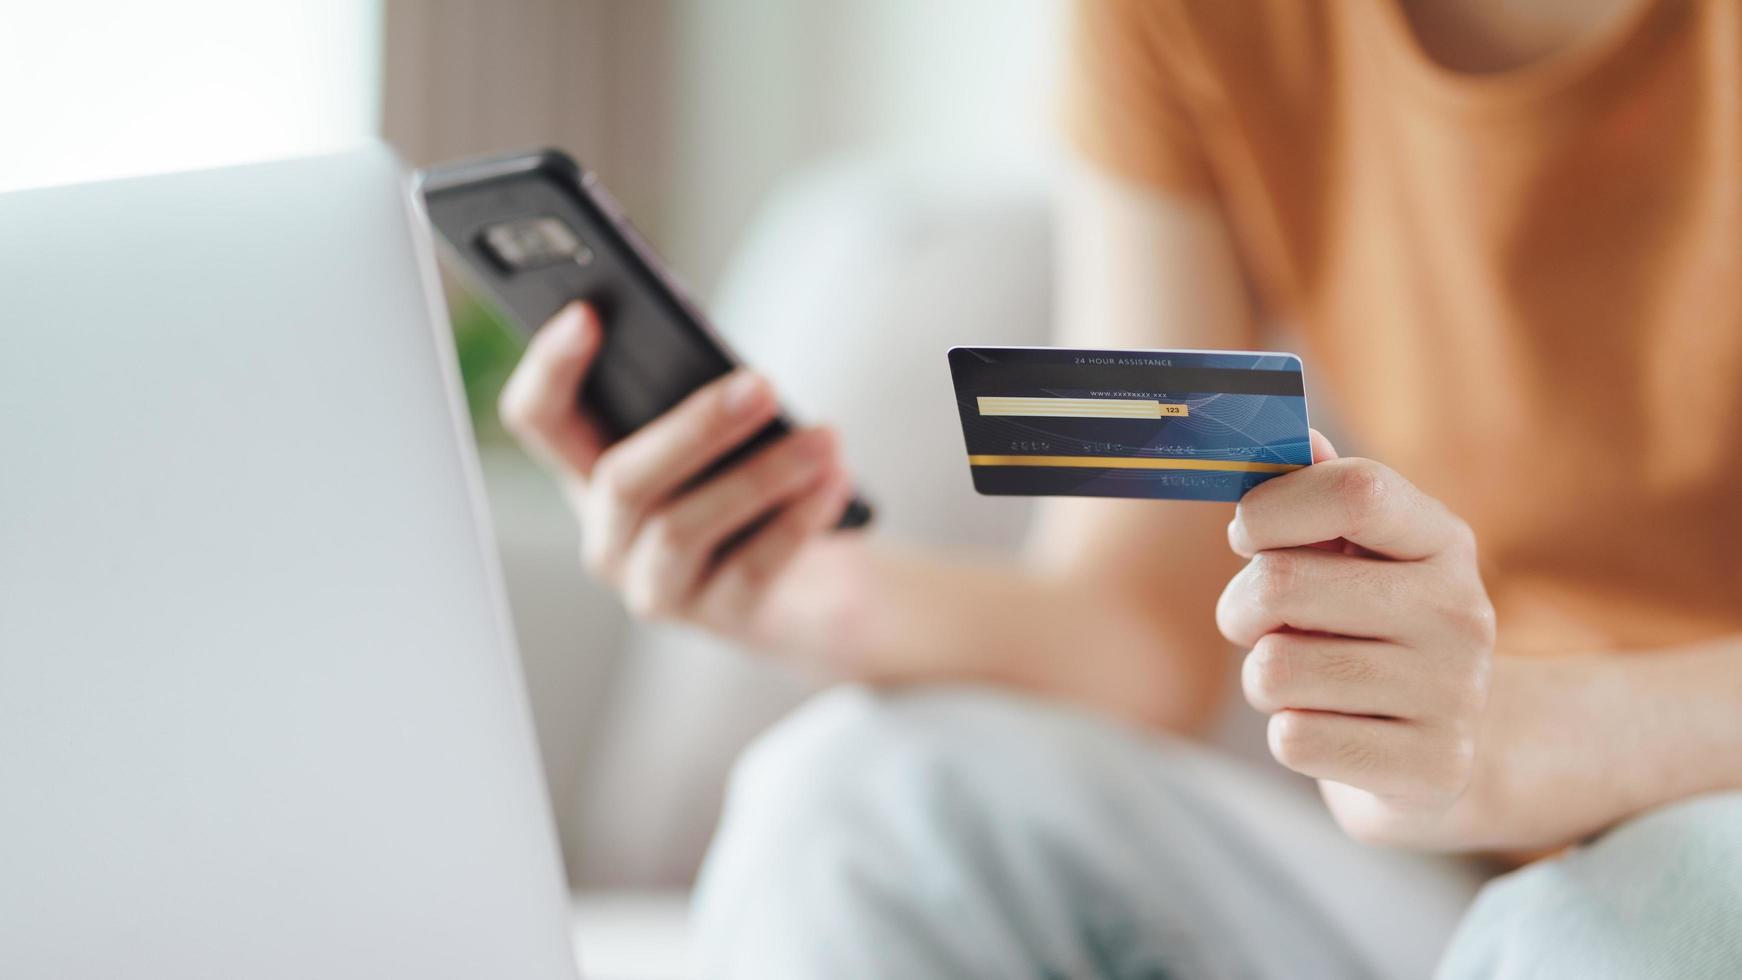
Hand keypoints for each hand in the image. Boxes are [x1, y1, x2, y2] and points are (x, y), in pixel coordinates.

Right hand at [498, 302, 859, 650]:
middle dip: (694, 427)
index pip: (539, 419)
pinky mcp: (719, 617)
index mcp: (590, 472)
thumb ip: (701, 398)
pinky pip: (752, 567)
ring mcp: (656, 585)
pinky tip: (836, 479)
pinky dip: (798, 518)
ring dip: (762, 475)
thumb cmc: (753, 481)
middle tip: (763, 385)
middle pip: (620, 480)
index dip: (550, 368)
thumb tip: (732, 376)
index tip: (587, 314)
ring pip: (684, 527)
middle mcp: (608, 535)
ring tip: (826, 437)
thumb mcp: (721, 435)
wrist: (812, 581)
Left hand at [1217, 430, 1495, 846]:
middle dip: (1240, 609)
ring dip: (1263, 680)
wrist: (1441, 754)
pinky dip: (1291, 736)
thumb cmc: (1369, 635)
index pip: (1356, 490)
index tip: (1246, 534)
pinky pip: (1294, 739)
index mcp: (1442, 542)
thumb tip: (1288, 431)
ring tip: (1307, 681)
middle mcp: (1462, 611)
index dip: (1274, 507)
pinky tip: (1333, 731)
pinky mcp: (1433, 769)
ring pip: (1274, 670)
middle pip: (1283, 585)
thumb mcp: (1354, 560)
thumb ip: (1315, 494)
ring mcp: (1456, 694)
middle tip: (1257, 624)